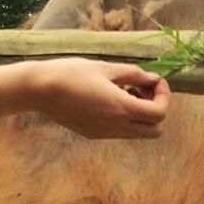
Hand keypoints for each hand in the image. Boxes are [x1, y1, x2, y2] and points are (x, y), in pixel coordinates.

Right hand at [22, 58, 171, 139]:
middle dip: (156, 110)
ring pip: (138, 133)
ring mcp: (105, 134)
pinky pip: (121, 132)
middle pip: (155, 130)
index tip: (155, 81)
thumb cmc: (71, 73)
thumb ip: (134, 74)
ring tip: (125, 92)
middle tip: (144, 91)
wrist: (39, 90)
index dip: (164, 96)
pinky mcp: (94, 135)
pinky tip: (110, 100)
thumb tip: (153, 78)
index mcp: (121, 108)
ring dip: (141, 115)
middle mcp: (116, 126)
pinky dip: (125, 119)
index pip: (160, 113)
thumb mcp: (106, 68)